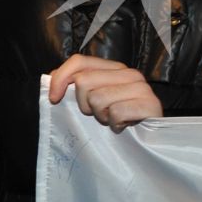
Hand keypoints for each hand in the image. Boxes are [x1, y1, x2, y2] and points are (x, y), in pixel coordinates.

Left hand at [47, 56, 163, 131]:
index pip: (80, 61)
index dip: (61, 78)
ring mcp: (141, 88)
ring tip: (113, 120)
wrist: (151, 141)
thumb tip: (50, 79)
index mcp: (114, 68)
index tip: (54, 99)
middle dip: (85, 105)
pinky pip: (116, 113)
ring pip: (97, 99)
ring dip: (101, 117)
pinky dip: (115, 125)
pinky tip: (124, 126)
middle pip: (84, 81)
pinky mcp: (150, 104)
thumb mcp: (95, 100)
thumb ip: (76, 86)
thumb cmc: (119, 120)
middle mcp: (129, 73)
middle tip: (99, 114)